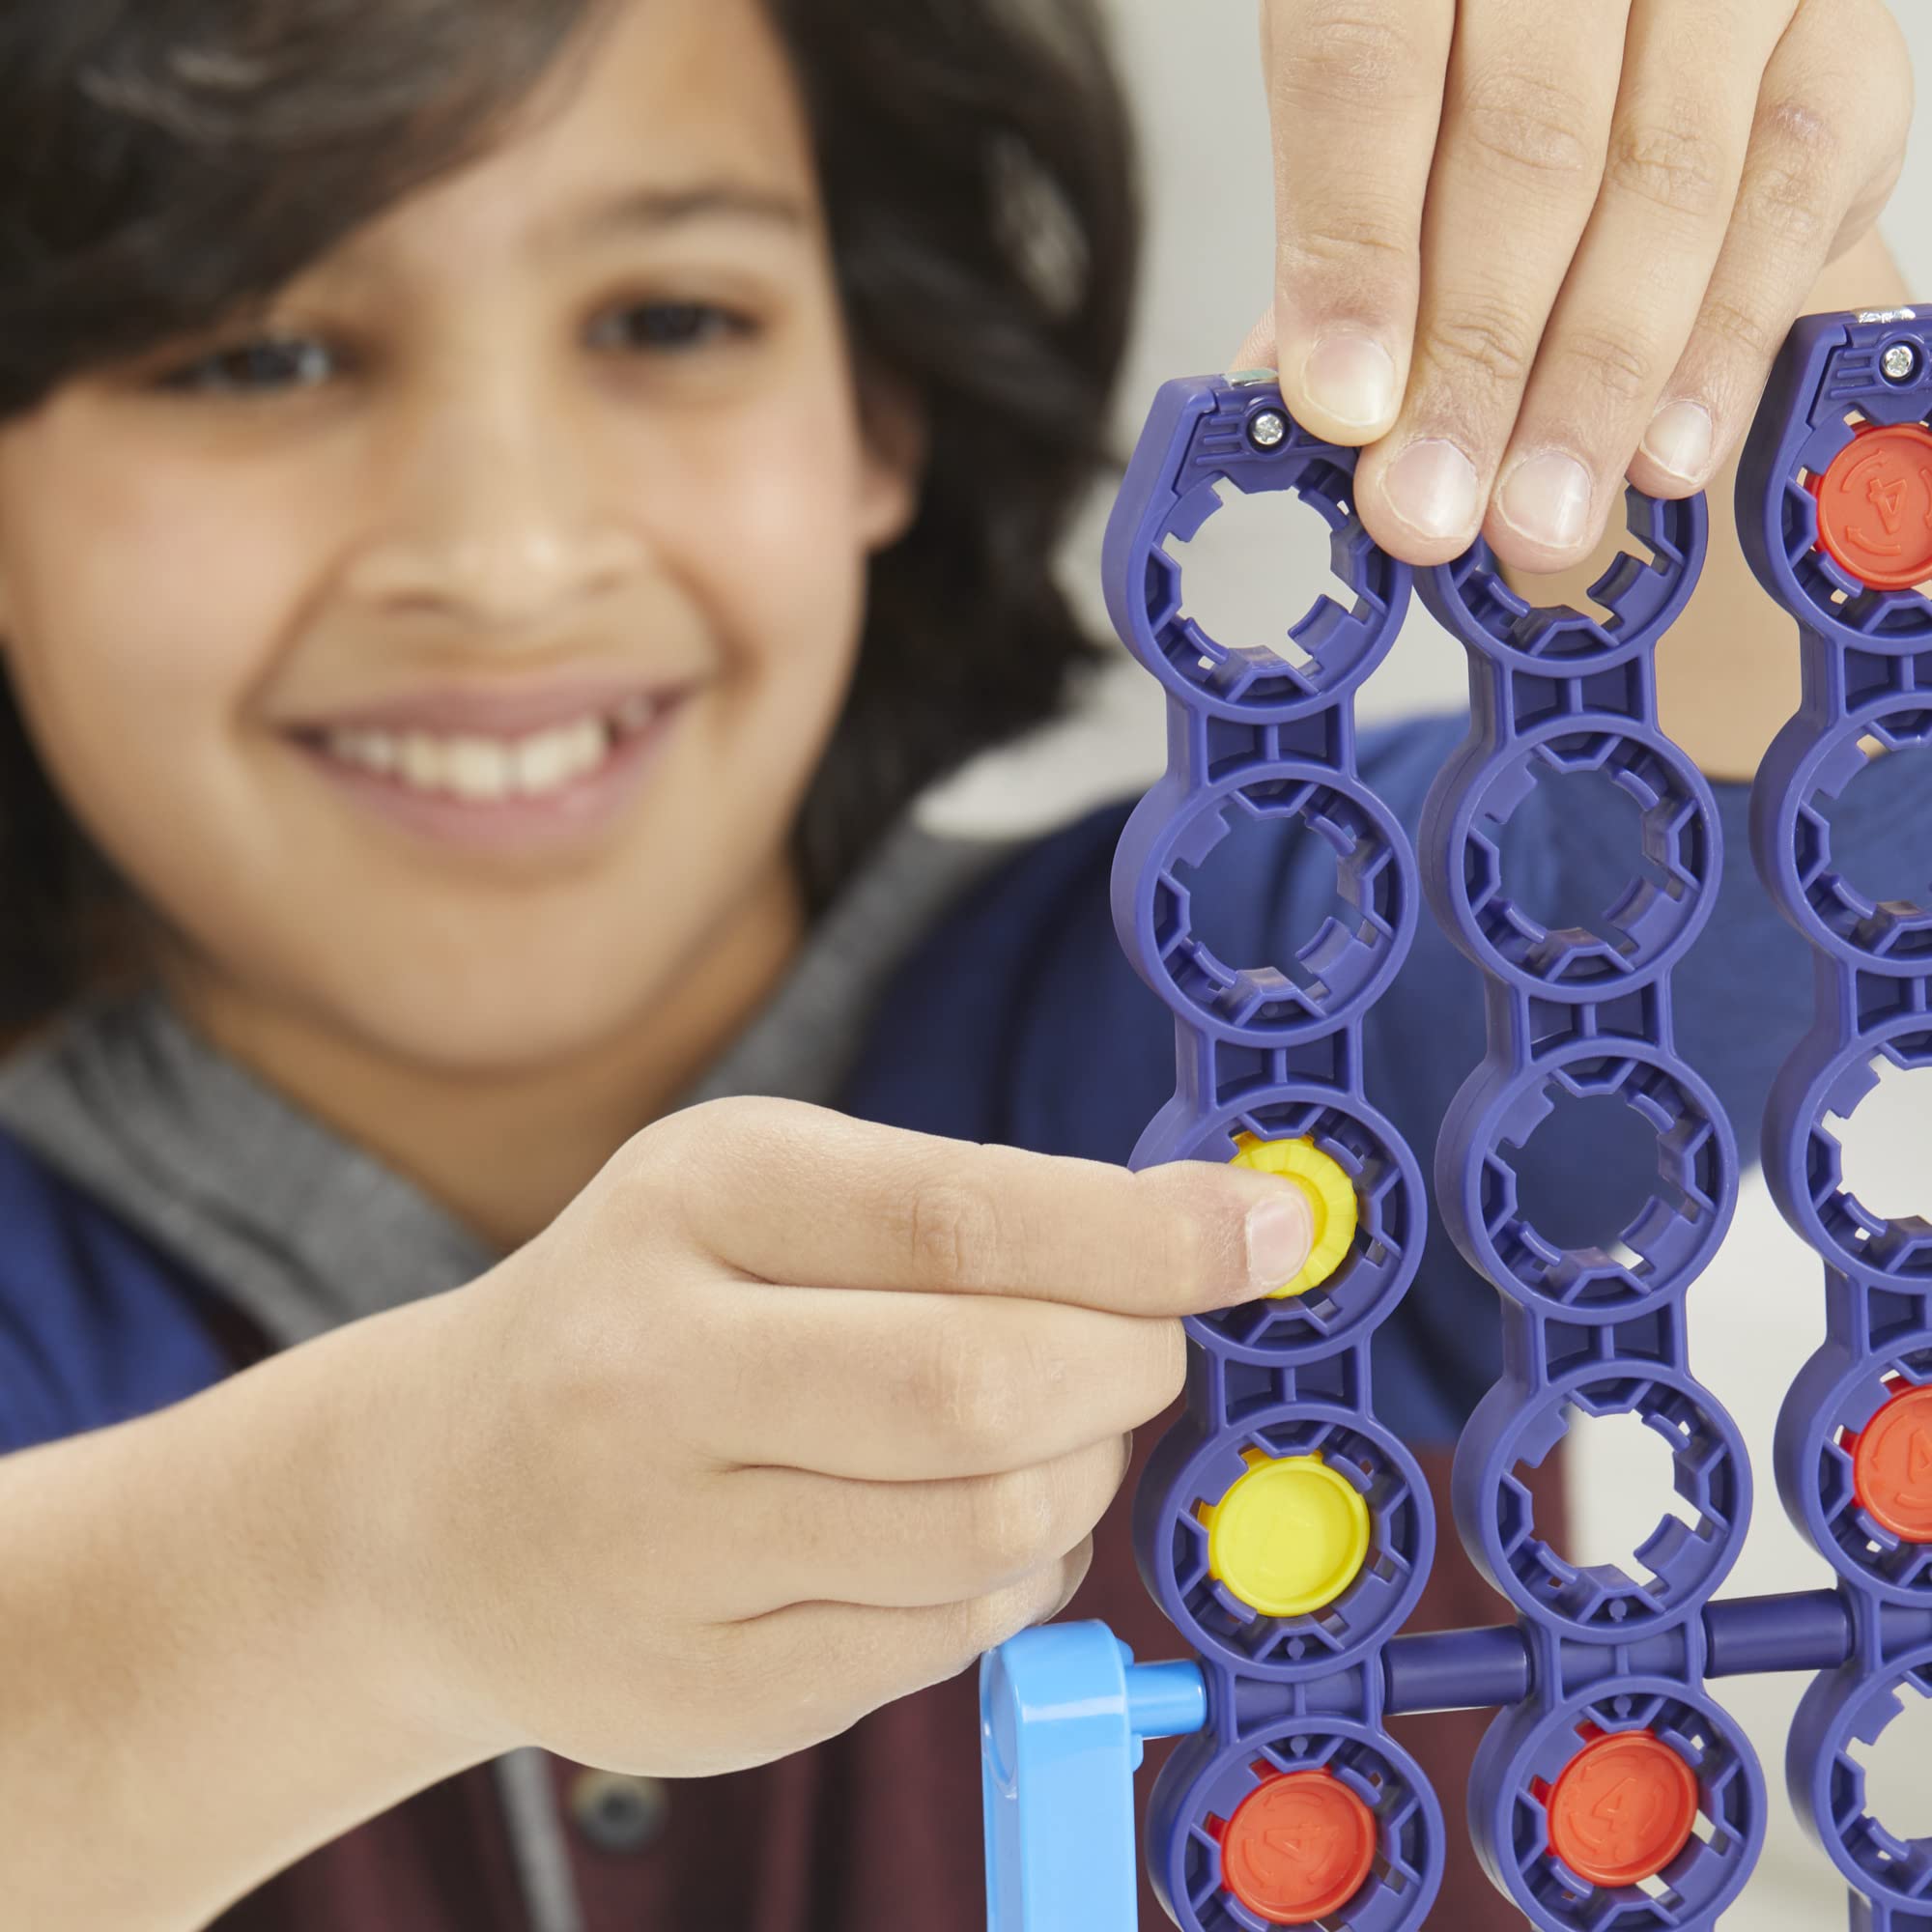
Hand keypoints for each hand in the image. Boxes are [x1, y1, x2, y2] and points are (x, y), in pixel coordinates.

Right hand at [380, 1097, 1311, 1773]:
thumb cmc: (653, 1314)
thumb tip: (1217, 1232)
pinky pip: (949, 1640)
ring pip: (988, 1530)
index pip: (956, 1220)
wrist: (439, 1506)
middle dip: (1126, 1367)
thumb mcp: (767, 1197)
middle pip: (986, 1390)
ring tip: (1049, 1433)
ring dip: (1079, 1476)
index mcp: (690, 1203)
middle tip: (1149, 1345)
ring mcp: (667, 1553)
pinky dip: (1014, 1574)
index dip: (1142, 1235)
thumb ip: (975, 1210)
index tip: (1265, 1234)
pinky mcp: (705, 1695)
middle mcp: (656, 1373)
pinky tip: (968, 1523)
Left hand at [1239, 0, 1914, 570]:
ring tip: (1537, 515)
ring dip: (1593, 384)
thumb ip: (1349, 233)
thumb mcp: (1381, 109)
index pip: (1366, 69)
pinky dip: (1720, 347)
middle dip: (1475, 360)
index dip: (1354, 252)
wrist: (1637, 5)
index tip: (1345, 408)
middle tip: (1431, 508)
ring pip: (1662, 183)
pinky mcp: (1842, 28)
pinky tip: (1660, 453)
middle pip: (1525, 146)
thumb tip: (1315, 406)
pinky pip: (1787, 197)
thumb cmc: (1479, 65)